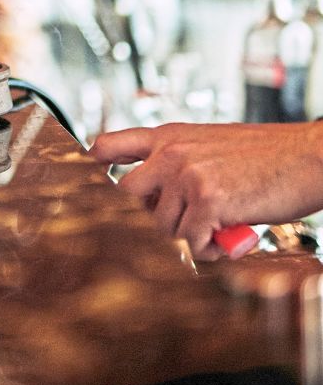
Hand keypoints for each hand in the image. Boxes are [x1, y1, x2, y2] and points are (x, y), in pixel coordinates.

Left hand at [90, 120, 322, 259]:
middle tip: (181, 224)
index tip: (83, 176)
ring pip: (162, 226)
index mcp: (169, 135)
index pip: (111, 144)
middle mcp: (171, 151)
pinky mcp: (207, 200)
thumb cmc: (265, 156)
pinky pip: (190, 242)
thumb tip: (155, 201)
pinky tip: (224, 240)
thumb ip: (177, 163)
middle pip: (126, 197)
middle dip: (149, 218)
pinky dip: (207, 250)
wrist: (305, 157)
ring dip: (187, 236)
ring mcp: (186, 174)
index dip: (92, 162)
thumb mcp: (209, 144)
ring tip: (216, 229)